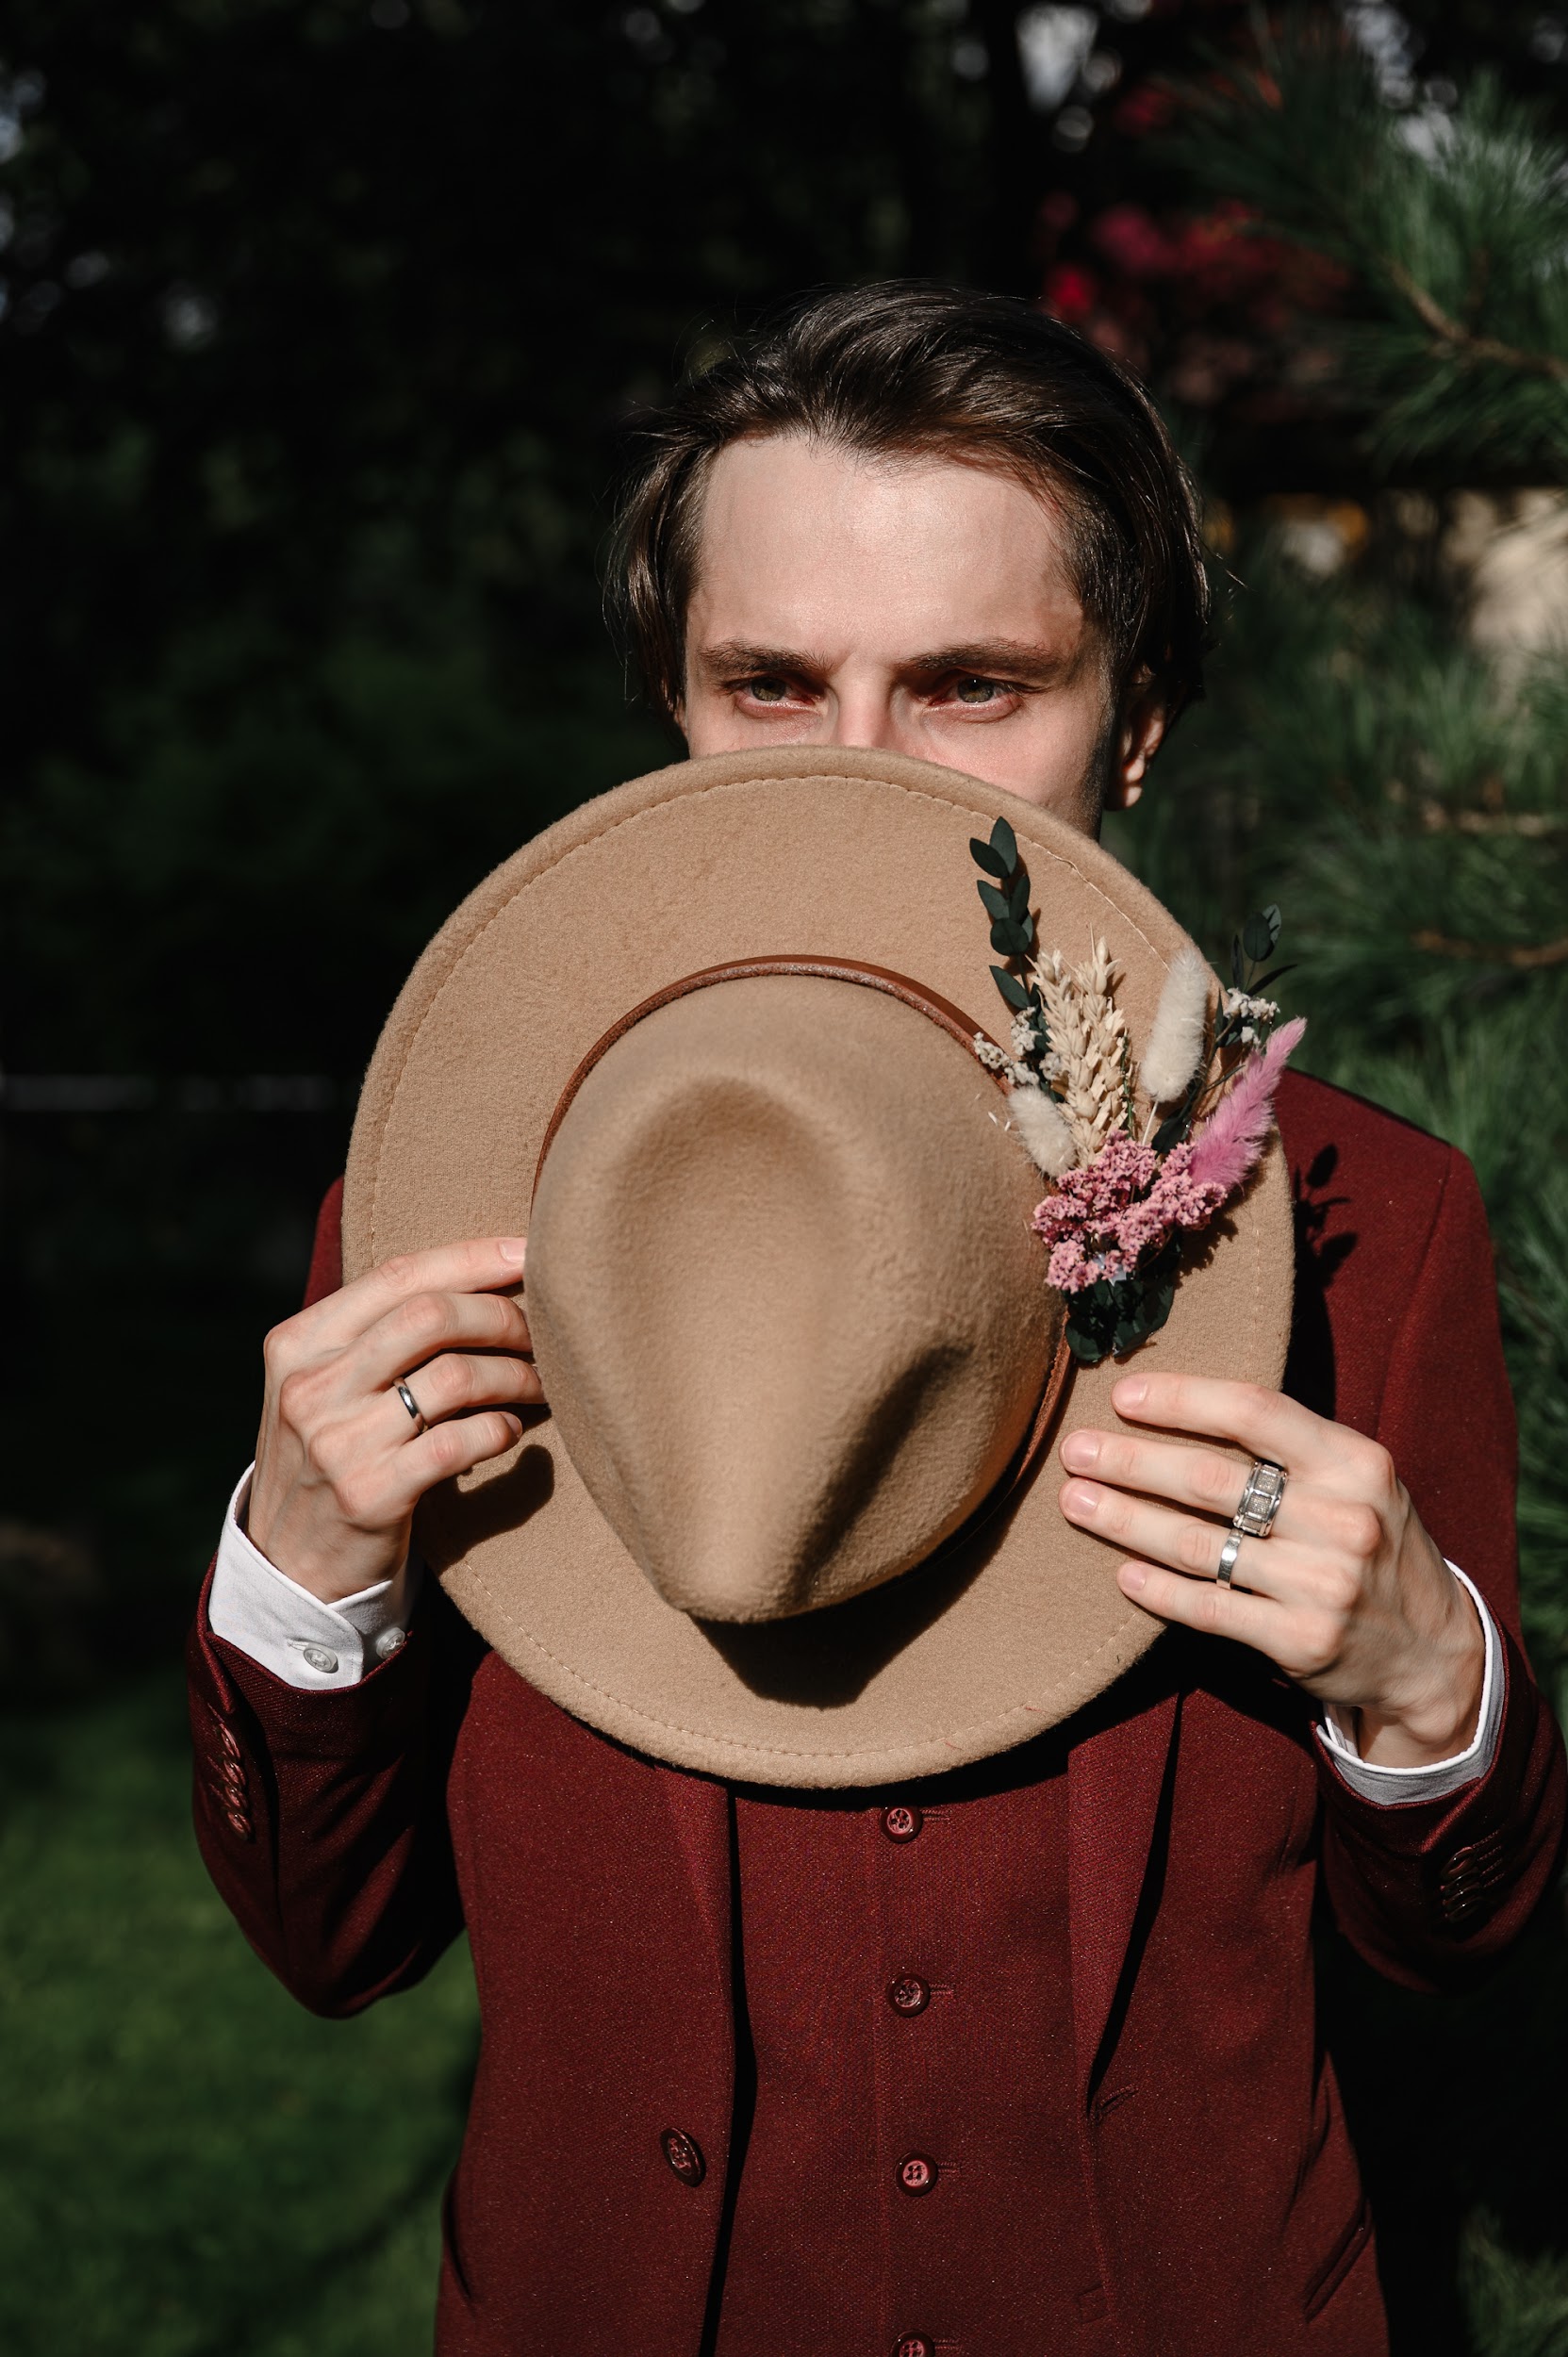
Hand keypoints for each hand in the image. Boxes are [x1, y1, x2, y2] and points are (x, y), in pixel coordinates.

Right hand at [247, 1237, 544, 1602]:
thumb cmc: (330, 1457)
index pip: (397, 1275)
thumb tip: (479, 1275)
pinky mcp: (371, 1495)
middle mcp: (310, 1387)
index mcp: (298, 1344)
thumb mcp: (324, 1387)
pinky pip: (461, 1441)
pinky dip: (501, 1429)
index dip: (472, 1257)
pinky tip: (510, 1431)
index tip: (529, 1253)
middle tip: (541, 1333)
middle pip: (431, 1315)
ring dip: (515, 1375)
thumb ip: (374, 1335)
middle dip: (502, 1315)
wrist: (290, 1567)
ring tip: (539, 1385)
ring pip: (455, 1376)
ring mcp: (337, 1443)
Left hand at [1057, 1373, 1485, 1768]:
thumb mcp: (1355, 1480)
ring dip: (1125, 1519)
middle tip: (1075, 1450)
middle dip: (1130, 1461)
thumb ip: (1288, 1448)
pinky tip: (1122, 1571)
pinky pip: (1208, 1607)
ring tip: (1077, 1501)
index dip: (1179, 1400)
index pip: (1253, 1410)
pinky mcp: (1302, 1641)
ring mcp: (1323, 1584)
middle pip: (1210, 1478)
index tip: (1121, 1397)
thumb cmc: (1371, 1543)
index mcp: (1354, 1461)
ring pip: (1198, 1544)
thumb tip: (1174, 1408)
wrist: (1432, 1649)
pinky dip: (1158, 1588)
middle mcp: (1343, 1519)